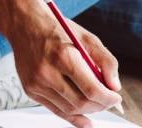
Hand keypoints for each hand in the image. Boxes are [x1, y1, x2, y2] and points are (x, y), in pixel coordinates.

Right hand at [0, 0, 121, 126]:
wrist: (25, 25)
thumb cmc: (57, 29)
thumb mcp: (86, 37)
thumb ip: (106, 61)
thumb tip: (115, 86)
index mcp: (63, 56)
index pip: (91, 89)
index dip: (108, 98)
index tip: (116, 98)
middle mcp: (47, 72)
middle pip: (80, 102)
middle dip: (100, 106)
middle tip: (109, 102)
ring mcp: (36, 84)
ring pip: (68, 109)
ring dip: (87, 111)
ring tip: (98, 104)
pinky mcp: (30, 90)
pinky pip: (55, 109)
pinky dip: (72, 116)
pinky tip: (85, 120)